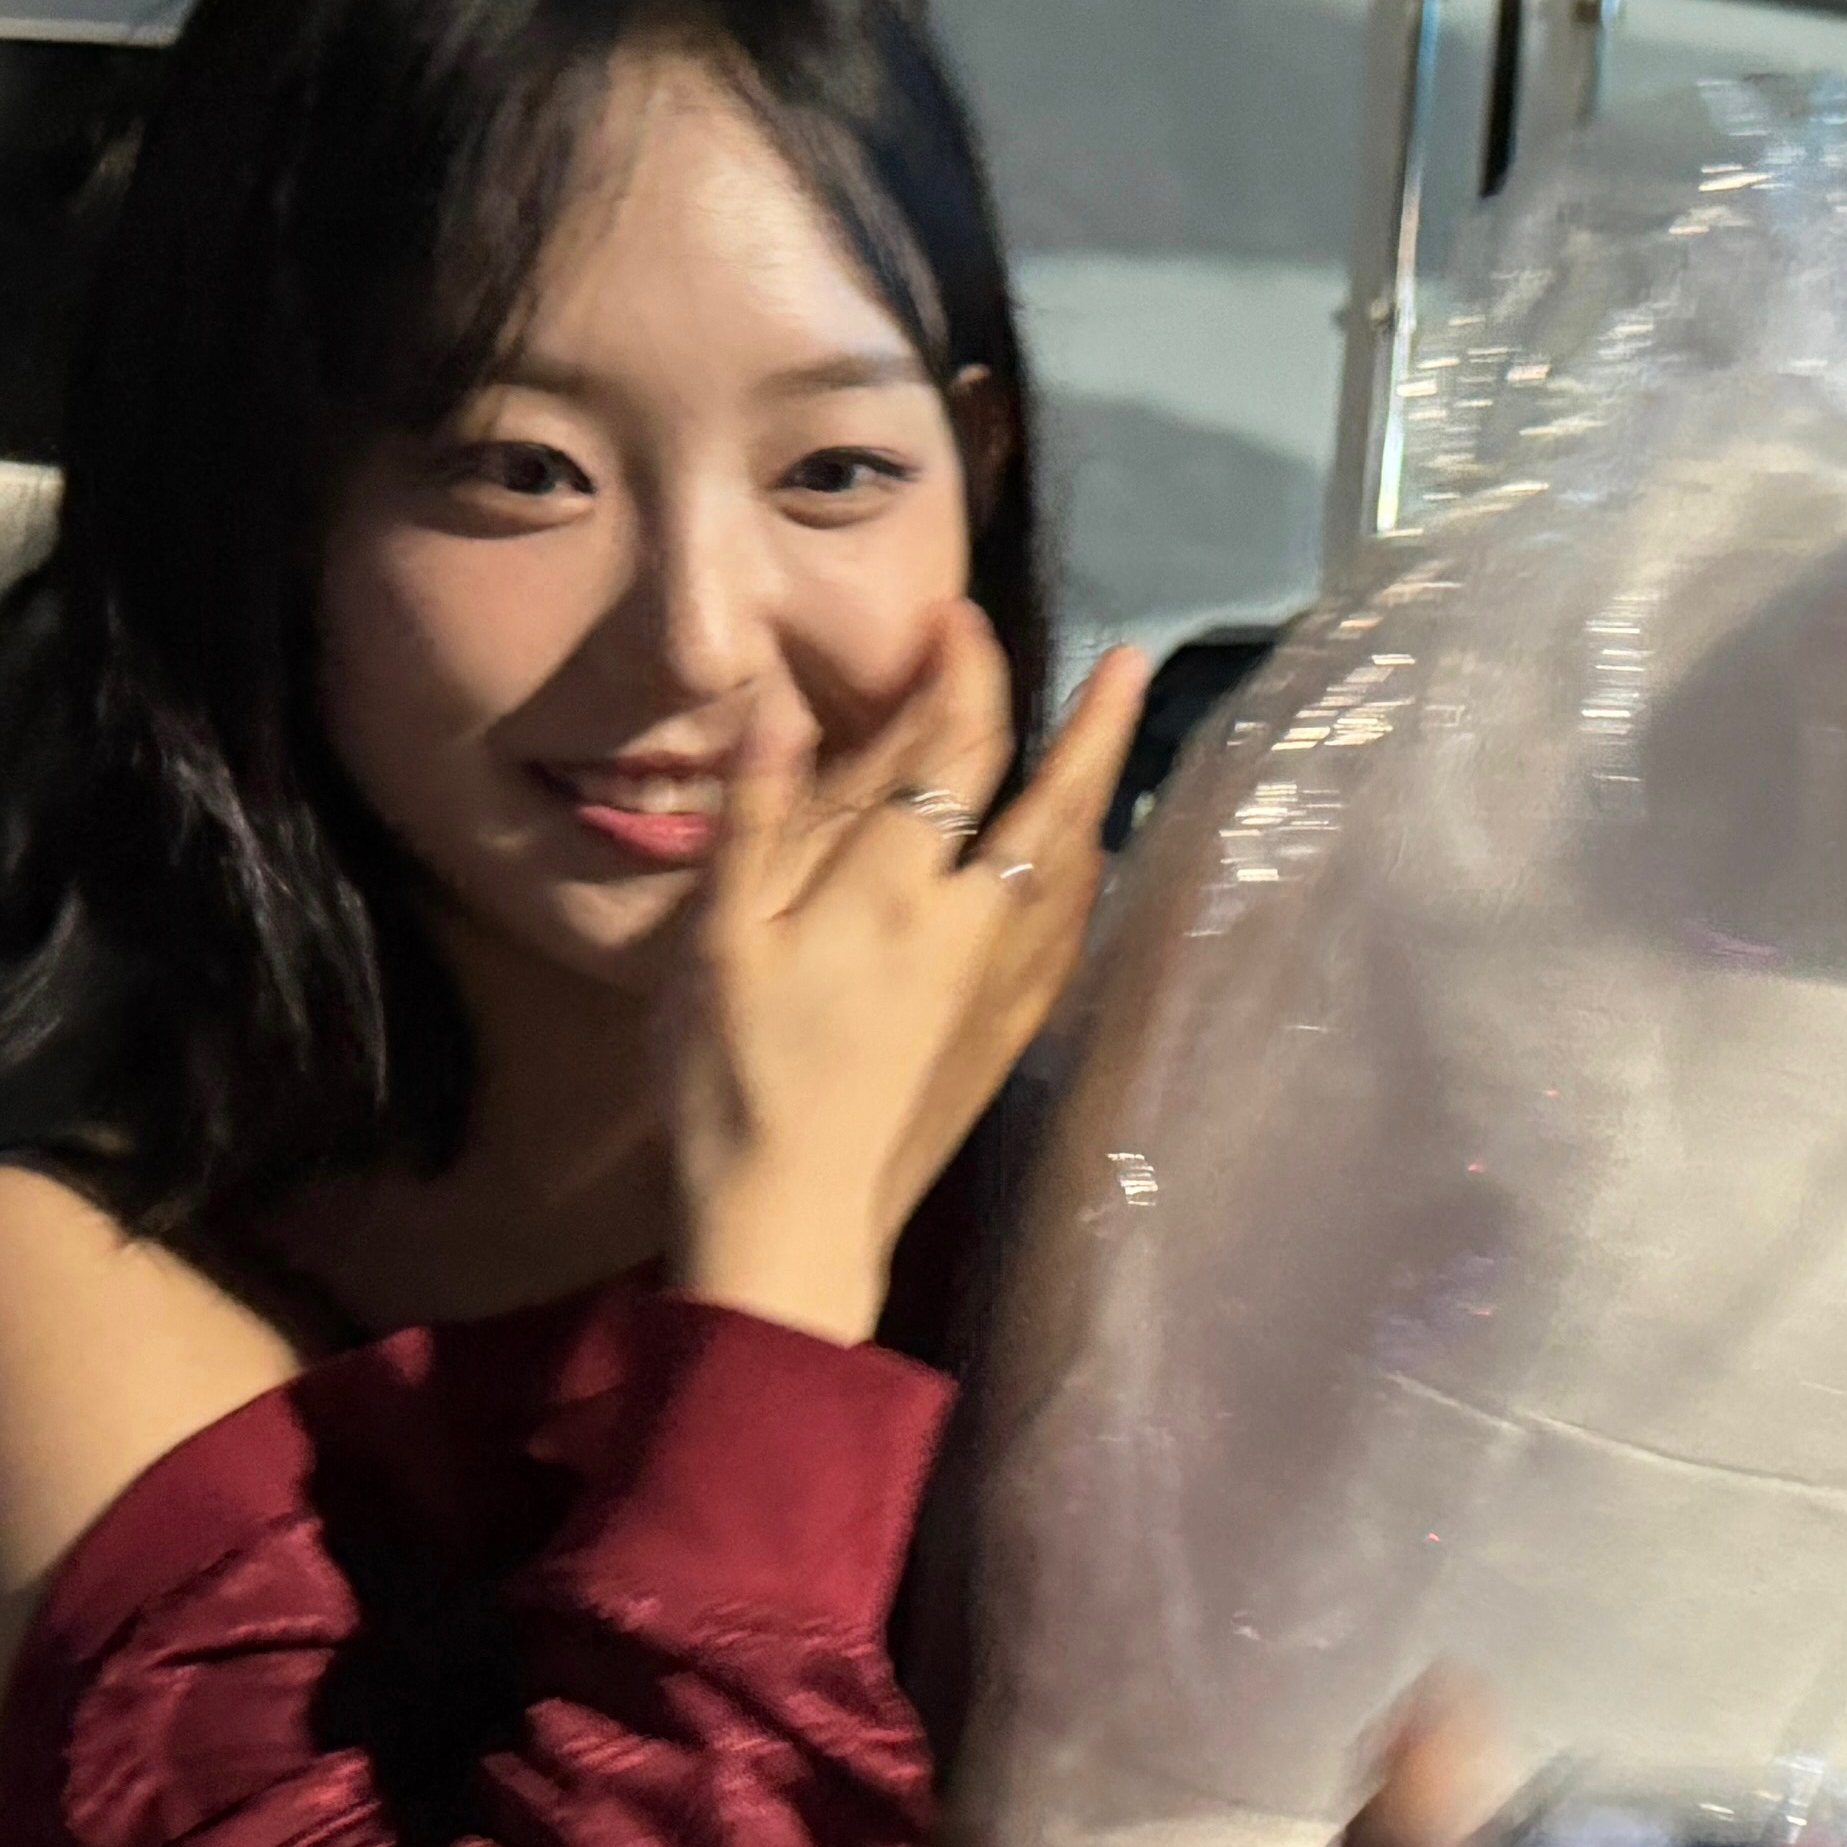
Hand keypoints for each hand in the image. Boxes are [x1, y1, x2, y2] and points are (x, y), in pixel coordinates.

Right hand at [663, 609, 1148, 1344]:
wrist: (793, 1226)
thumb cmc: (734, 1084)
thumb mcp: (718, 945)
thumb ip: (758, 821)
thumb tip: (784, 709)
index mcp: (892, 887)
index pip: (951, 749)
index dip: (965, 673)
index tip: (959, 621)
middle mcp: (969, 924)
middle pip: (1051, 805)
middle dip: (1092, 727)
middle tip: (1128, 662)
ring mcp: (1000, 987)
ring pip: (1071, 871)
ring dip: (1097, 799)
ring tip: (1112, 753)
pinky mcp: (1005, 1040)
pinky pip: (1065, 937)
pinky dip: (1081, 881)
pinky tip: (1080, 876)